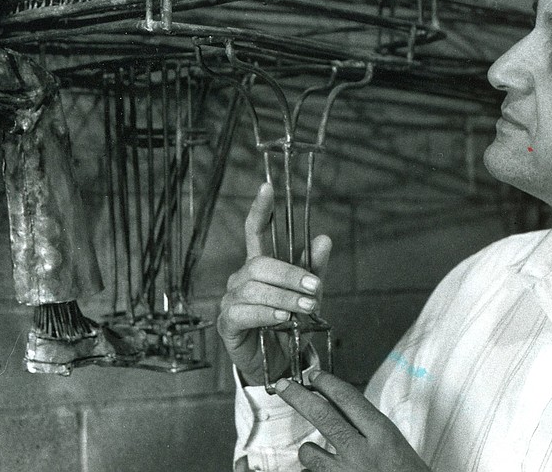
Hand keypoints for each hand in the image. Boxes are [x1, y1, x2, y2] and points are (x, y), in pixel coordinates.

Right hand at [216, 182, 331, 386]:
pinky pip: (243, 312)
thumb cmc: (290, 324)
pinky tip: (282, 318)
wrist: (280, 364)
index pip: (255, 231)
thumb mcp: (307, 294)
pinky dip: (266, 313)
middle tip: (316, 287)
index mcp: (259, 265)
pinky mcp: (227, 323)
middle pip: (261, 263)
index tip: (267, 187)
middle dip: (290, 274)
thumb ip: (313, 269)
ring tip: (306, 307)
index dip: (261, 209)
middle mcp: (241, 278)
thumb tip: (324, 238)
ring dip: (284, 296)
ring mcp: (231, 299)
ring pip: (255, 288)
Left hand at [275, 369, 428, 471]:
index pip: (349, 398)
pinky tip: (323, 471)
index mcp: (383, 436)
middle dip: (299, 397)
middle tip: (284, 386)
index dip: (327, 383)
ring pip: (310, 452)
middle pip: (322, 415)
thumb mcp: (397, 447)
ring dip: (309, 450)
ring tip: (315, 451)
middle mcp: (362, 453)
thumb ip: (372, 430)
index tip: (314, 375)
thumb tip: (343, 410)